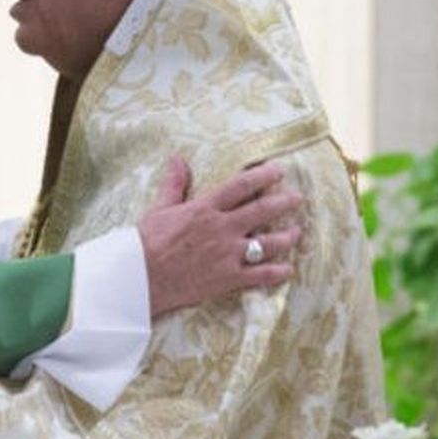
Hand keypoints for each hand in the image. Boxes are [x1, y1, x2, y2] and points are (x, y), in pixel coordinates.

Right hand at [138, 159, 302, 316]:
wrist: (139, 278)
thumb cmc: (145, 243)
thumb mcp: (159, 209)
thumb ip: (174, 185)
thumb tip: (178, 160)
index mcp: (205, 208)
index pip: (241, 186)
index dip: (263, 175)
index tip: (278, 170)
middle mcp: (222, 228)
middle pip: (262, 210)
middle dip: (284, 202)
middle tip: (297, 197)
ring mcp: (228, 254)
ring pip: (268, 243)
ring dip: (287, 237)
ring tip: (297, 232)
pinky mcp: (228, 278)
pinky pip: (261, 275)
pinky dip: (278, 272)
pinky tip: (289, 270)